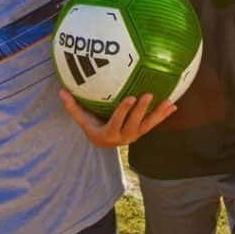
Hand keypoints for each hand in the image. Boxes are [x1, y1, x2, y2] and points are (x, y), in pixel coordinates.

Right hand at [58, 90, 175, 147]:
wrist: (104, 142)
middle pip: (134, 123)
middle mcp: (124, 136)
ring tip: (168, 102)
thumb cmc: (92, 127)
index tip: (130, 97)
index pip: (116, 121)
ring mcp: (135, 135)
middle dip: (142, 110)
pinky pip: (154, 124)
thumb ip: (73, 106)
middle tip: (147, 95)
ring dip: (158, 114)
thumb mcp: (82, 119)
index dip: (124, 111)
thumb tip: (61, 90)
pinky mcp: (142, 131)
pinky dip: (163, 115)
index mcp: (108, 133)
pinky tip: (173, 105)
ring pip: (147, 125)